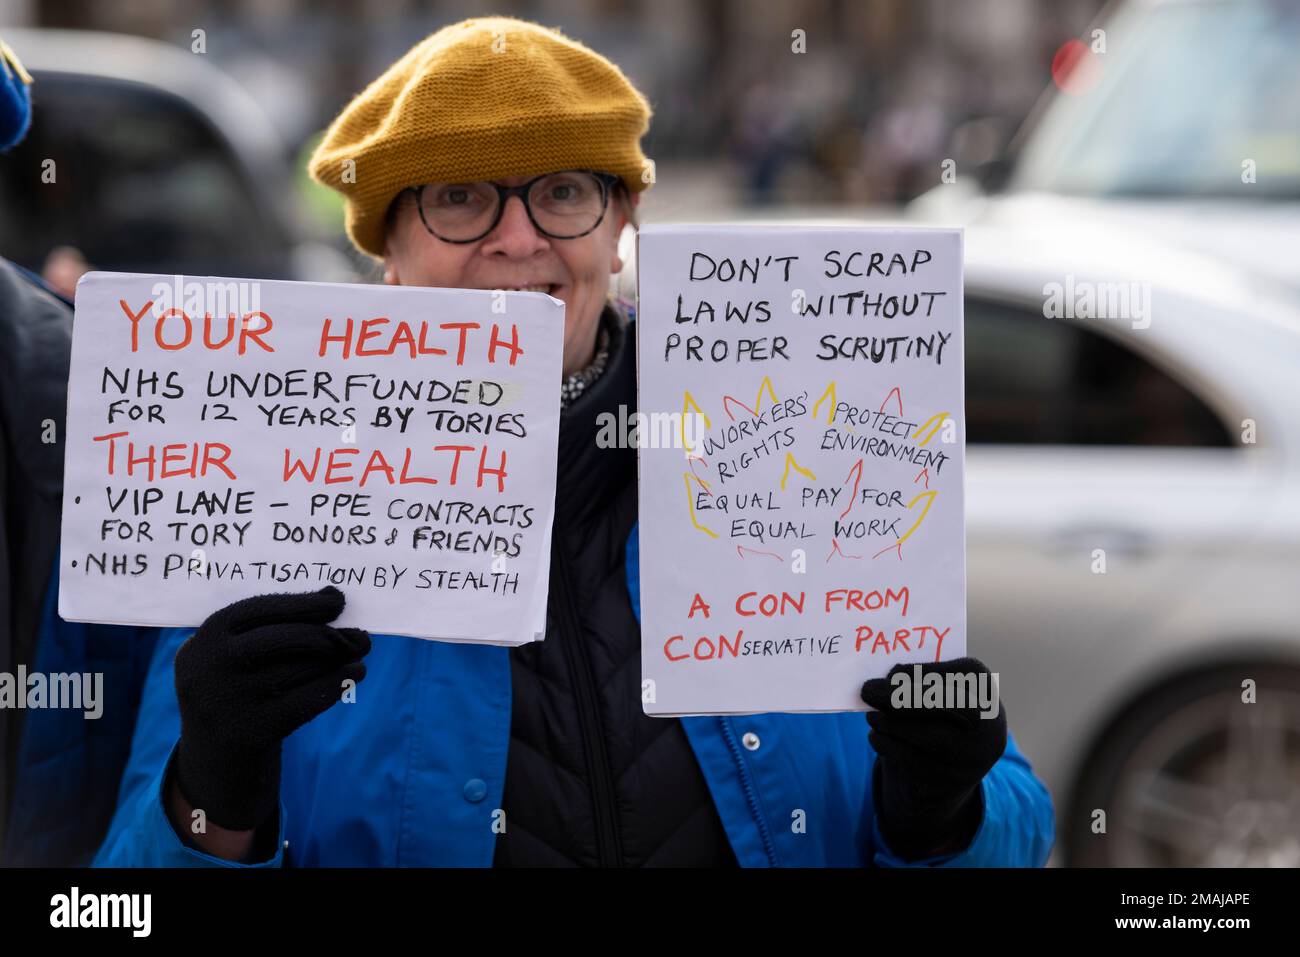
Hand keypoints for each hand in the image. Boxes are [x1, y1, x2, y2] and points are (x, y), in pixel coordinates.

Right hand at [173, 586, 369, 830]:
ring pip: (300, 669)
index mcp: (207, 637)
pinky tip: (355, 673)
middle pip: (285, 638)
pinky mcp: (252, 731)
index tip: (337, 599)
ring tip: (360, 650)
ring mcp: (230, 700)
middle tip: (361, 633)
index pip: (261, 609)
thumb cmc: (237, 687)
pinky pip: (307, 700)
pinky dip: (337, 683)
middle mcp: (213, 666)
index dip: (304, 603)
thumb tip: (331, 596)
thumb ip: (268, 626)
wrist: (213, 755)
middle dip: (328, 633)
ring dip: (339, 657)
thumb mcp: (232, 654)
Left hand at [860, 657, 1005, 860]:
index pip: (962, 673)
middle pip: (945, 705)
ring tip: (872, 717)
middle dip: (900, 696)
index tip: (892, 673)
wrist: (952, 768)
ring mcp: (970, 754)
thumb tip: (885, 681)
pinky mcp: (948, 779)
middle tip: (868, 690)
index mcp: (985, 689)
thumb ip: (920, 680)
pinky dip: (886, 744)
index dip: (925, 671)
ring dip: (889, 722)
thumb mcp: (940, 692)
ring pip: (927, 735)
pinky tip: (876, 735)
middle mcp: (986, 723)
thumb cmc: (939, 713)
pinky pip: (911, 759)